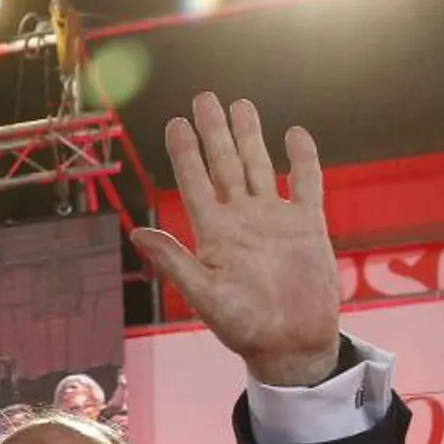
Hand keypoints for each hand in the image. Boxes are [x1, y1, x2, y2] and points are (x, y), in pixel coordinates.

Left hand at [130, 95, 339, 386]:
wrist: (292, 345)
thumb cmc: (244, 327)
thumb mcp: (205, 295)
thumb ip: (174, 261)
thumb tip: (136, 231)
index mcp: (214, 234)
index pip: (195, 183)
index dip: (185, 153)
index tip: (174, 123)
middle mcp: (242, 220)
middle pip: (226, 165)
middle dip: (215, 132)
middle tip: (204, 98)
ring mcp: (275, 220)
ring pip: (260, 167)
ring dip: (250, 137)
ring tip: (240, 105)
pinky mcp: (307, 226)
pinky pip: (306, 184)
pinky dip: (302, 160)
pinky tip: (294, 134)